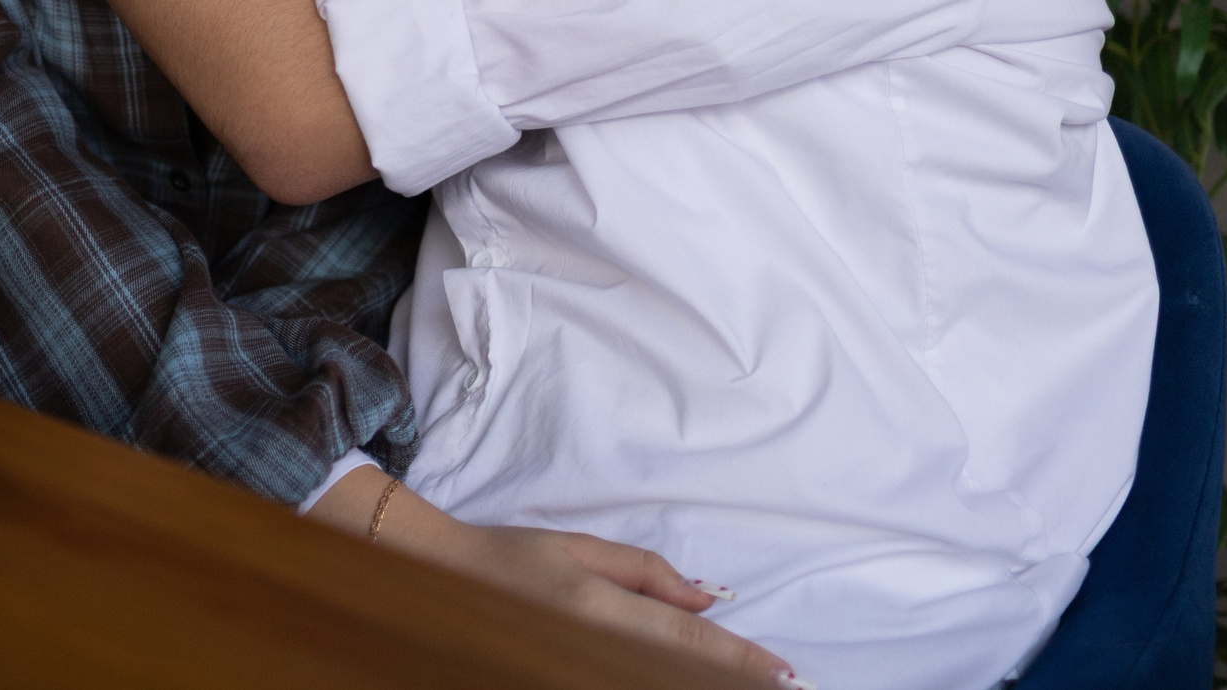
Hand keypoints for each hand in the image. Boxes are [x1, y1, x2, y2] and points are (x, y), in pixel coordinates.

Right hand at [310, 469, 795, 683]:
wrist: (441, 582)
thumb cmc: (512, 558)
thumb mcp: (580, 550)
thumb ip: (646, 573)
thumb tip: (708, 597)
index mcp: (600, 609)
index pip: (686, 642)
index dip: (739, 660)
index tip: (785, 674)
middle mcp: (592, 649)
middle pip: (676, 673)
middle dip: (727, 678)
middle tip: (778, 683)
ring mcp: (575, 670)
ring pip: (652, 682)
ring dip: (693, 680)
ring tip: (740, 680)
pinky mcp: (560, 680)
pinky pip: (618, 682)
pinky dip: (656, 680)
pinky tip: (683, 678)